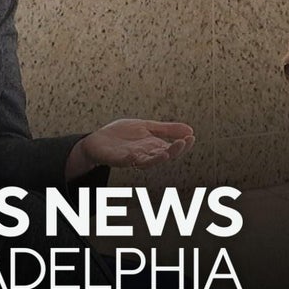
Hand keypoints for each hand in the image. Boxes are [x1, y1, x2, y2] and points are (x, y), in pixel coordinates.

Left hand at [67, 119, 194, 178]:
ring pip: (148, 161)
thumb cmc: (122, 135)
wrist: (97, 140)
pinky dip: (132, 160)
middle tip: (183, 142)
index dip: (182, 145)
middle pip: (163, 155)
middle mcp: (145, 155)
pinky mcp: (117, 159)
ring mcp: (132, 158)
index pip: (172, 148)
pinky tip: (136, 155)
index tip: (191, 137)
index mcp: (154, 147)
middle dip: (174, 150)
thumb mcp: (147, 127)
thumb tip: (190, 130)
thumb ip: (167, 130)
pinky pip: (126, 161)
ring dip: (158, 159)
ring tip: (167, 154)